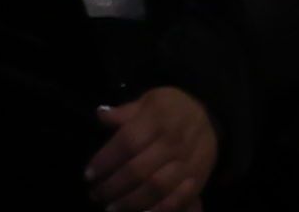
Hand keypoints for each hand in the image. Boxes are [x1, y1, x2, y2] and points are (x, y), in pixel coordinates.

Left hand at [84, 84, 218, 211]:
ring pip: (156, 188)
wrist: (210, 118)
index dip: (105, 160)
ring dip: (130, 202)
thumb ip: (125, 112)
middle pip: (139, 170)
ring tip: (111, 208)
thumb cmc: (173, 108)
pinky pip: (178, 200)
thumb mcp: (149, 99)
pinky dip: (159, 210)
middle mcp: (173, 142)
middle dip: (113, 186)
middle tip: (95, 194)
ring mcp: (186, 164)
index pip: (127, 142)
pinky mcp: (196, 180)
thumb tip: (100, 115)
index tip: (88, 174)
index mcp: (158, 118)